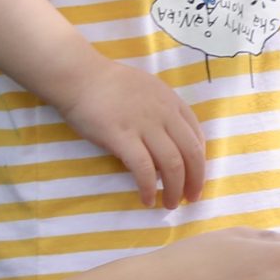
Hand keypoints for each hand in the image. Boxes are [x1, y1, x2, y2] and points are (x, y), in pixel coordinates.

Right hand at [48, 57, 208, 207]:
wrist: (80, 76)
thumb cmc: (111, 84)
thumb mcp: (149, 91)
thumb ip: (163, 113)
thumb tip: (168, 143)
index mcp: (172, 103)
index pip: (197, 138)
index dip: (200, 164)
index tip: (195, 180)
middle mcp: (164, 114)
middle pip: (191, 154)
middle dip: (195, 181)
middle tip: (190, 199)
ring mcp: (144, 125)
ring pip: (172, 164)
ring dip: (174, 189)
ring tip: (169, 204)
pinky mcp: (121, 137)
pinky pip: (143, 168)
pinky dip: (148, 187)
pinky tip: (146, 199)